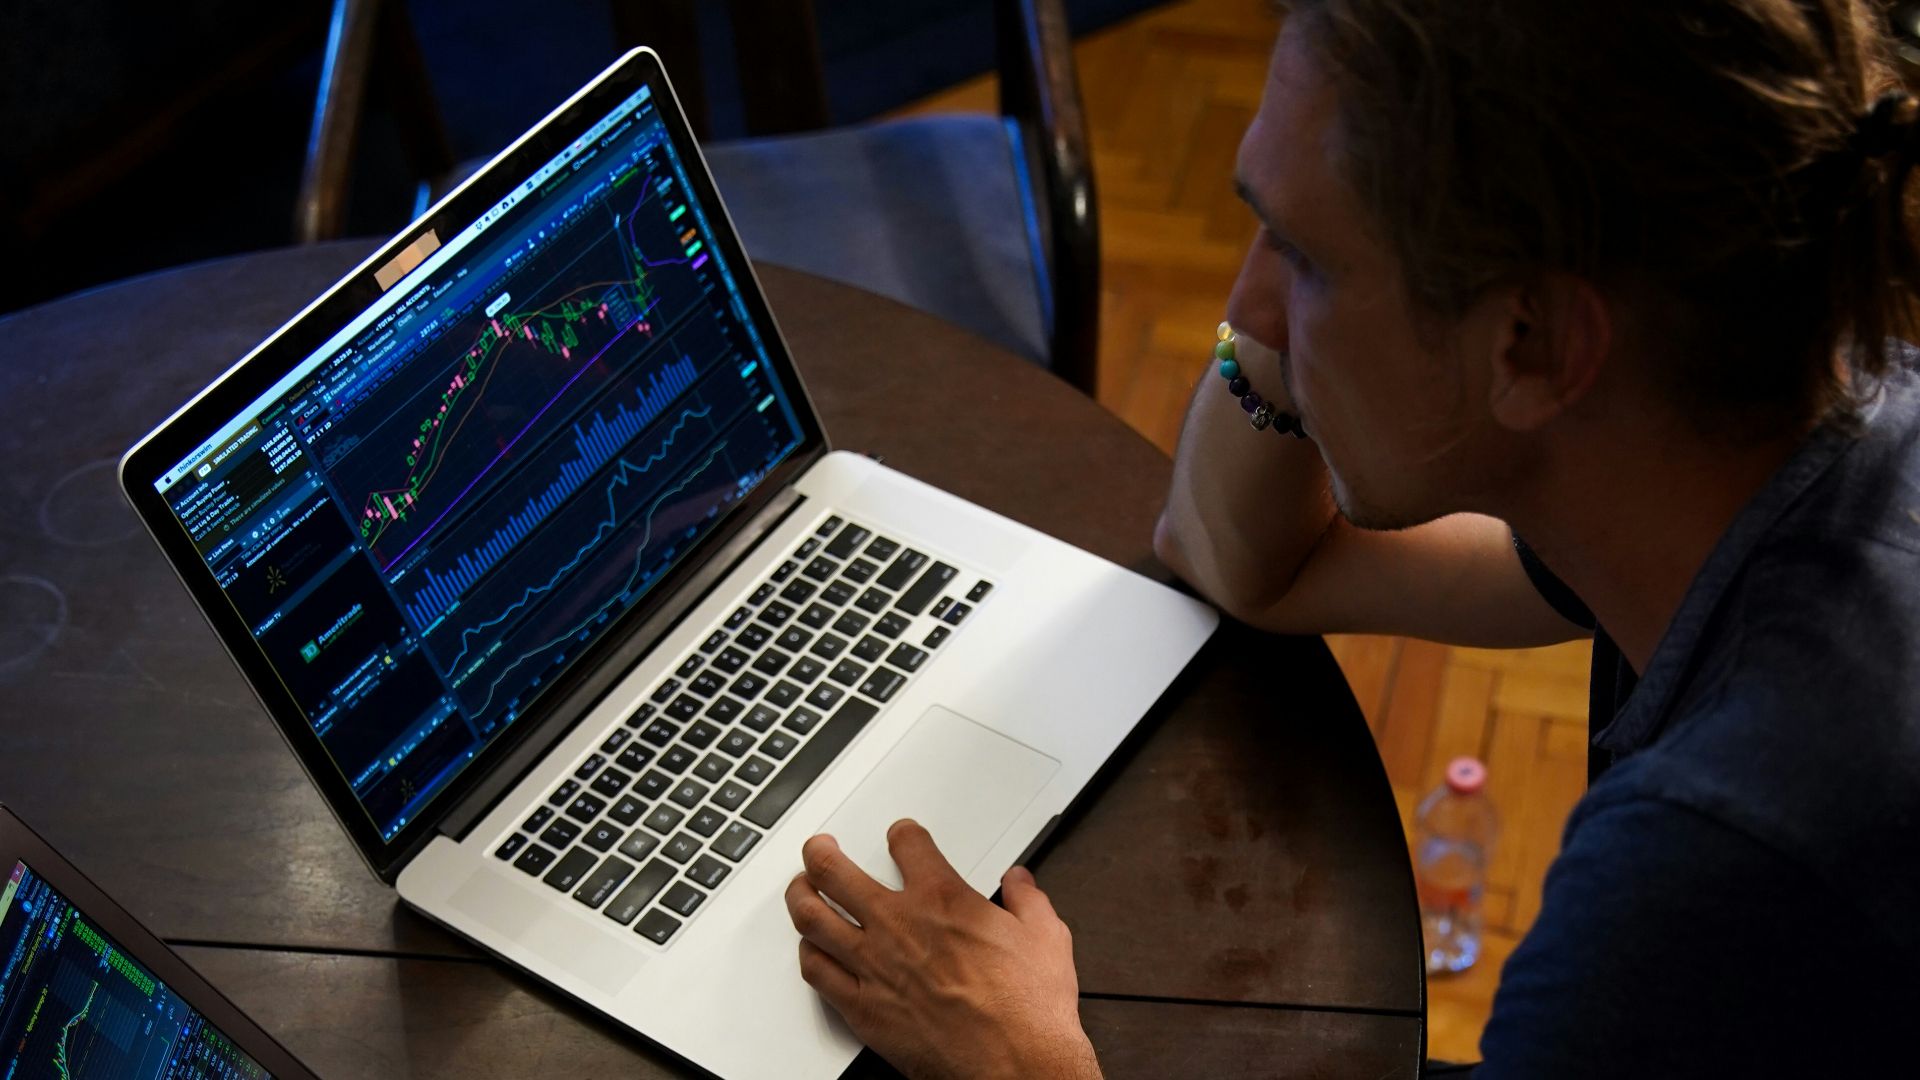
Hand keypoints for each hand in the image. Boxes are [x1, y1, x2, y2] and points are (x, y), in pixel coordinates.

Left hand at [783, 819, 1101, 1079]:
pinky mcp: (863, 1009)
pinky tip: (810, 951)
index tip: (900, 835)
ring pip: (812, 919)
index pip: (907, 844)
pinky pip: (818, 973)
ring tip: (800, 888)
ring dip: (800, 896)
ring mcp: (874, 966)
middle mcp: (899, 925)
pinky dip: (808, 955)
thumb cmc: (1028, 1009)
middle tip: (819, 848)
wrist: (1016, 1064)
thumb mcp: (1046, 937)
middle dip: (821, 853)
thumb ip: (1028, 900)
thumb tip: (1019, 882)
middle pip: (835, 872)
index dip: (902, 833)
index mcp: (943, 899)